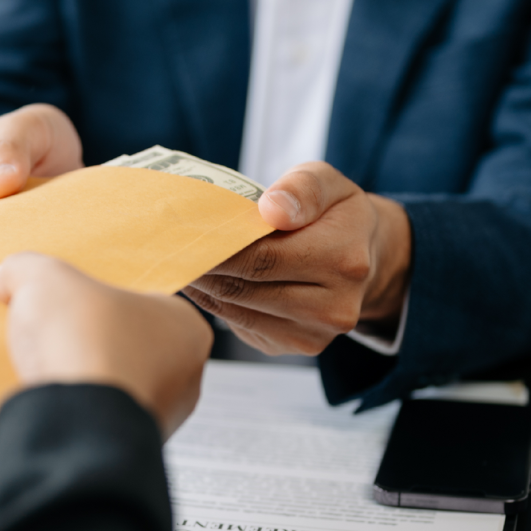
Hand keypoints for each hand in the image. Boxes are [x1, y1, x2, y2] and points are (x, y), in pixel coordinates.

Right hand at [0, 253, 212, 438]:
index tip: (69, 293)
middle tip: (51, 324)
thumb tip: (6, 276)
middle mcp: (184, 374)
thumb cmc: (87, 349)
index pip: (140, 298)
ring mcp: (159, 415)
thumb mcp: (46, 280)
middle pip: (124, 340)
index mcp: (187, 325)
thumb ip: (26, 269)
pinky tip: (47, 393)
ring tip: (44, 360)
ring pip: (110, 380)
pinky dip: (74, 404)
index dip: (98, 293)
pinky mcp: (127, 444)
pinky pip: (96, 414)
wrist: (76, 427)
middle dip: (86, 335)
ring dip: (78, 371)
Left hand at [183, 162, 411, 356]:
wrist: (363, 257)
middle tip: (166, 249)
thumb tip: (271, 209)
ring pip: (236, 311)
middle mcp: (334, 307)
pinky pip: (242, 325)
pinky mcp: (296, 346)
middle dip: (201, 268)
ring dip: (202, 288)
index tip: (178, 235)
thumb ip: (301, 188)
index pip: (260, 258)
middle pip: (243, 288)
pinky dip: (216, 304)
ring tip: (180, 261)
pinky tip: (203, 283)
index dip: (214, 247)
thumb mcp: (327, 184)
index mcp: (344, 261)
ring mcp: (315, 335)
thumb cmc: (336, 215)